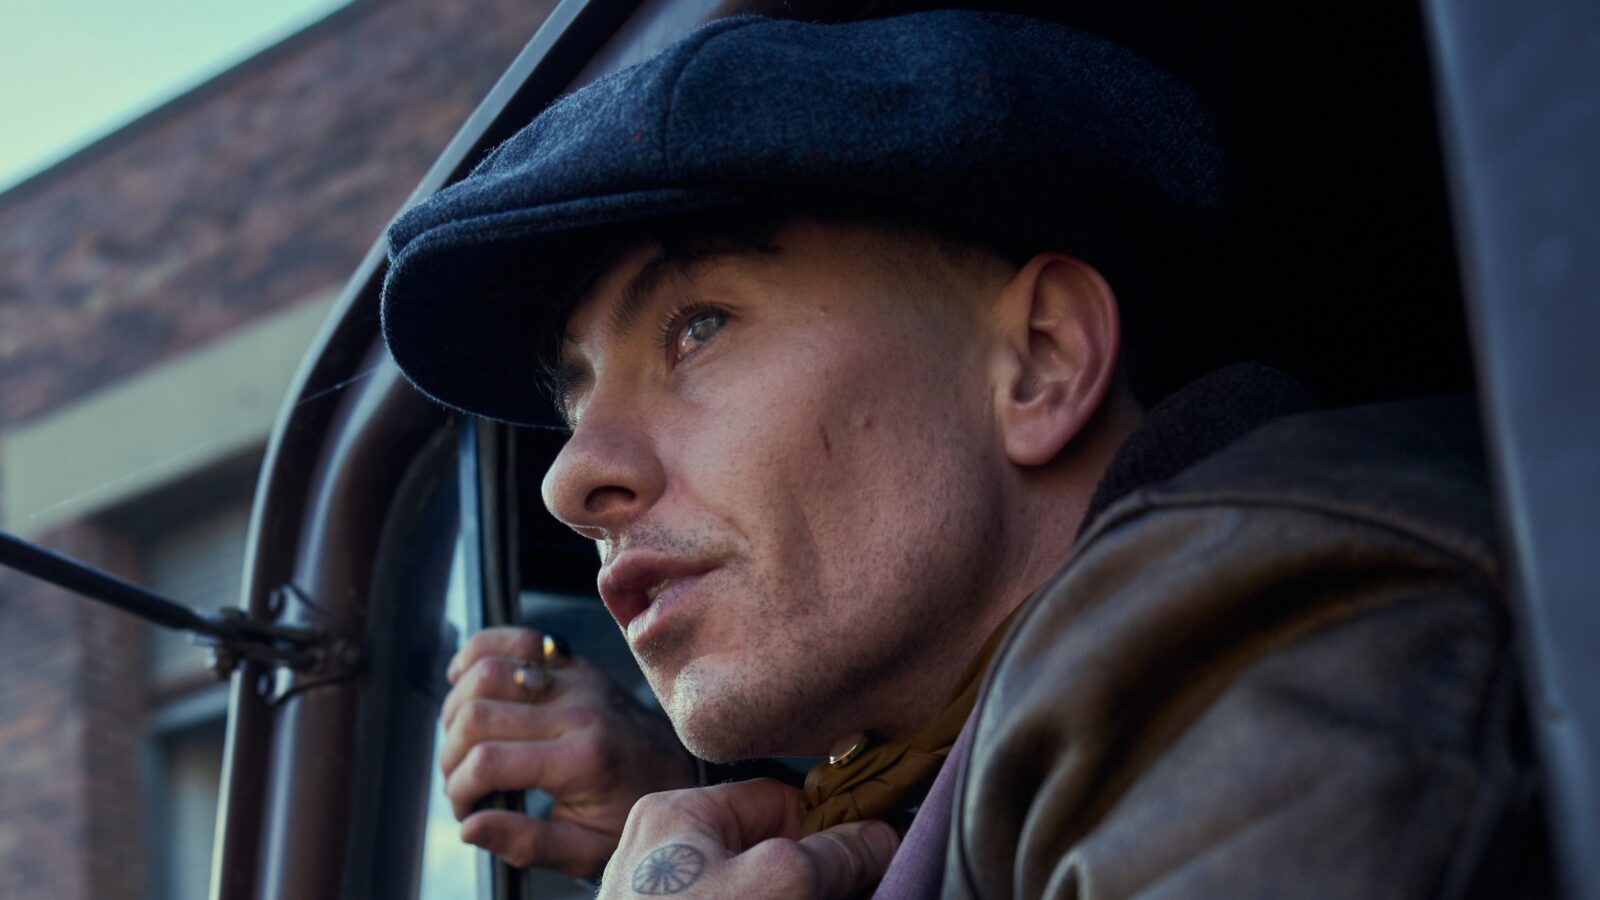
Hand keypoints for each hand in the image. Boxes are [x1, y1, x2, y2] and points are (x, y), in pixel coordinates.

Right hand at [441, 626, 696, 876]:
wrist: (674, 772)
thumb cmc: (628, 814)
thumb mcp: (587, 849)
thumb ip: (527, 842)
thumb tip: (470, 827)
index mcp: (584, 759)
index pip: (489, 760)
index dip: (459, 789)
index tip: (466, 811)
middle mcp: (579, 710)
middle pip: (477, 714)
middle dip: (450, 756)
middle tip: (461, 782)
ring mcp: (577, 679)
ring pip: (486, 671)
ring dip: (456, 709)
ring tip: (464, 744)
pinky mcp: (573, 663)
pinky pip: (515, 639)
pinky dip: (478, 653)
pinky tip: (466, 684)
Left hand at [599, 779, 897, 898]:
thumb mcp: (781, 883)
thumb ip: (834, 854)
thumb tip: (879, 837)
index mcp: (676, 816)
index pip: (773, 798)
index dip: (825, 824)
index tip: (866, 851)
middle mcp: (663, 854)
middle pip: (766, 847)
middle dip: (812, 873)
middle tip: (854, 891)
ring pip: (756, 889)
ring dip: (796, 897)